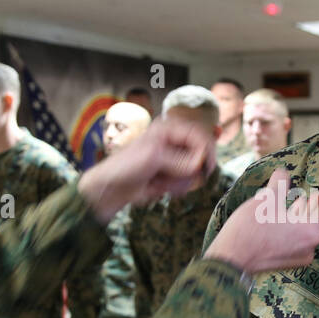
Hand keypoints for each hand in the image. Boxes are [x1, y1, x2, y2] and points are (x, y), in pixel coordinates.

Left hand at [78, 116, 213, 222]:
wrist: (113, 187)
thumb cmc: (126, 165)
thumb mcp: (153, 157)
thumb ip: (179, 160)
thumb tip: (198, 166)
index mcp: (168, 129)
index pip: (198, 135)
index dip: (205, 151)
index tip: (204, 168)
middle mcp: (174, 142)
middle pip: (201, 155)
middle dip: (190, 170)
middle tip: (177, 179)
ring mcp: (175, 159)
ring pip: (195, 172)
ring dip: (180, 181)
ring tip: (160, 182)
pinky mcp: (173, 175)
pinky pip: (187, 183)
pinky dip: (176, 188)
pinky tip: (160, 187)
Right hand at [204, 169, 318, 275]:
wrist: (232, 258)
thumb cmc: (251, 228)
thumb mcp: (266, 199)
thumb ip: (280, 183)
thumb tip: (283, 171)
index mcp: (311, 230)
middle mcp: (310, 246)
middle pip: (317, 222)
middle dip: (313, 206)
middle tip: (312, 195)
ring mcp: (299, 257)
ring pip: (307, 232)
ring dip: (302, 217)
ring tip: (297, 203)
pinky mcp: (287, 262)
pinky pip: (297, 242)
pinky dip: (294, 229)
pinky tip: (283, 220)